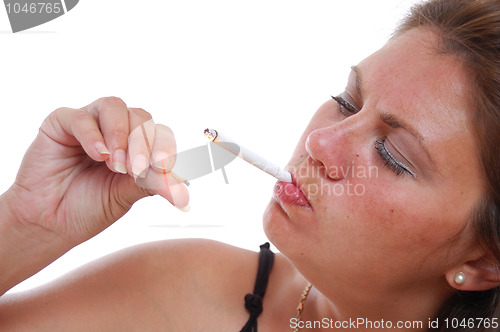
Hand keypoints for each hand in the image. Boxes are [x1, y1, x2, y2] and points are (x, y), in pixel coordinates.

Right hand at [6, 97, 188, 245]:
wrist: (50, 223)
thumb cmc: (88, 208)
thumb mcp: (126, 196)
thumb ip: (152, 184)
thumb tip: (185, 190)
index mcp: (136, 147)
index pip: (159, 134)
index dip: (164, 147)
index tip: (165, 167)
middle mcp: (115, 132)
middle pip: (141, 117)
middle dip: (143, 143)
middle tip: (137, 169)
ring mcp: (90, 125)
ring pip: (114, 107)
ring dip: (120, 134)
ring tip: (115, 163)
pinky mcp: (60, 124)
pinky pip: (80, 117)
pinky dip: (91, 133)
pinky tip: (97, 154)